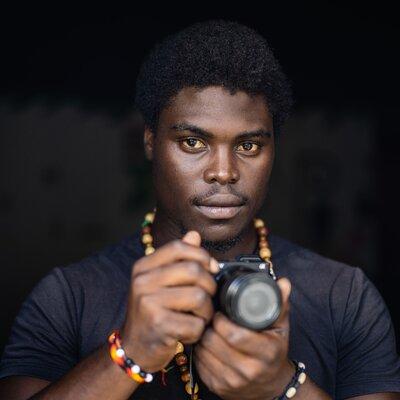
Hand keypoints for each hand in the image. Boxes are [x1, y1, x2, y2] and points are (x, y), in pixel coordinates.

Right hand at [120, 231, 218, 371]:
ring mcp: (147, 302)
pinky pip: (195, 323)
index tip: (212, 268)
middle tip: (207, 299)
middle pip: (193, 270)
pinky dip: (198, 331)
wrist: (133, 349)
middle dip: (209, 286)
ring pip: (198, 296)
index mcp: (143, 266)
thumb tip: (194, 235)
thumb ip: (178, 258)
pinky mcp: (157, 324)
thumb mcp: (160, 282)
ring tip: (197, 318)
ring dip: (206, 312)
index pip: (179, 247)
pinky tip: (187, 333)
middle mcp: (142, 281)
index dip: (201, 255)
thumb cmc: (153, 313)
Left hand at [194, 278, 292, 399]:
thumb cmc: (273, 351)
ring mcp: (232, 382)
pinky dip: (199, 351)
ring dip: (202, 337)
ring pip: (204, 352)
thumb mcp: (280, 327)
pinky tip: (205, 343)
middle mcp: (249, 370)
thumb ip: (280, 303)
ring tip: (207, 328)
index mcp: (266, 352)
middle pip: (215, 342)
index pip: (235, 335)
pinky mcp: (218, 388)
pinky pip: (199, 364)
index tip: (219, 313)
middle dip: (209, 327)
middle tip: (210, 318)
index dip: (222, 321)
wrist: (271, 386)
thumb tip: (284, 283)